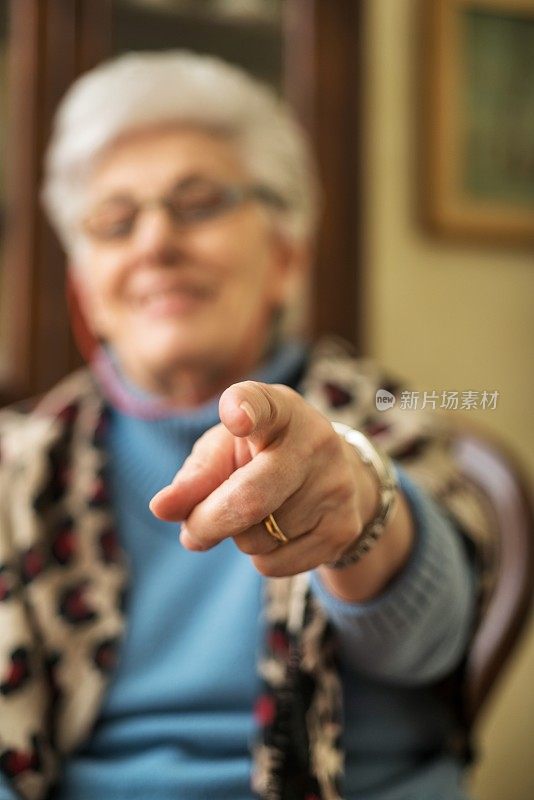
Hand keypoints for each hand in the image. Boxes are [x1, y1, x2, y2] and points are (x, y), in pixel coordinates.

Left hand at [149, 380, 378, 577]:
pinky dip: (262, 557)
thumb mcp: (225, 451)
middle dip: (209, 522)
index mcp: (278, 408)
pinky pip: (275, 564)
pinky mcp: (343, 528)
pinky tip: (279, 531)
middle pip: (250, 498)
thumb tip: (161, 509)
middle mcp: (314, 440)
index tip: (235, 416)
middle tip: (192, 532)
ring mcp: (335, 485)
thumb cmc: (261, 455)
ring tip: (260, 513)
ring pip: (257, 538)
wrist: (330, 476)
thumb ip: (193, 476)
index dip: (245, 409)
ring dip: (240, 536)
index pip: (261, 403)